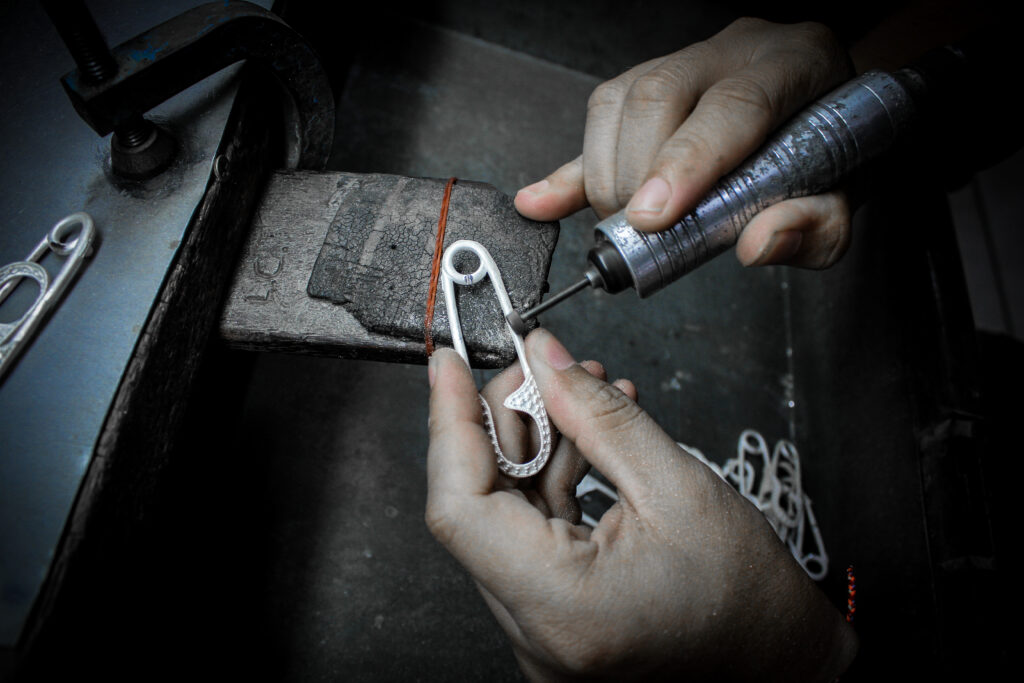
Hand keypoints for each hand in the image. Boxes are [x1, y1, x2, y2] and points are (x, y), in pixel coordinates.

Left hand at [426, 329, 856, 679]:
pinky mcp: (554, 614)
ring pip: (503, 513)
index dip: (449, 425)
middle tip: (543, 369)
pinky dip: (551, 476)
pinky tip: (586, 437)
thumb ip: (601, 417)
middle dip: (505, 422)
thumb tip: (547, 362)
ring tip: (583, 398)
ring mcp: (541, 627)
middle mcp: (537, 629)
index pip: (460, 506)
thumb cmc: (750, 605)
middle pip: (480, 503)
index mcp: (561, 606)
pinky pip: (529, 532)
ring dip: (534, 444)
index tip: (450, 368)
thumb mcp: (679, 488)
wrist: (781, 662)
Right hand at [514, 18, 853, 268]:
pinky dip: (569, 170)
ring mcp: (686, 60)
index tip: (652, 217)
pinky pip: (598, 120)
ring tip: (621, 225)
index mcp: (795, 66)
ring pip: (620, 100)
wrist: (826, 107)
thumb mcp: (849, 196)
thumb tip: (759, 246)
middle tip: (637, 234)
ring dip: (604, 173)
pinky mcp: (647, 83)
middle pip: (660, 96)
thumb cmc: (834, 147)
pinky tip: (542, 202)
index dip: (685, 162)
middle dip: (634, 174)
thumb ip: (816, 224)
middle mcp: (734, 51)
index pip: (732, 106)